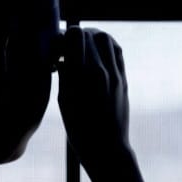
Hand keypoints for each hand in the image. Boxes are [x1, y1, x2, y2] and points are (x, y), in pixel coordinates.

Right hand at [57, 26, 130, 177]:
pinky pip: (117, 52)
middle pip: (90, 34)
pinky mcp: (123, 80)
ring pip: (106, 38)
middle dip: (77, 36)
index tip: (58, 48)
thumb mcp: (64, 101)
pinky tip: (96, 56)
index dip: (65, 36)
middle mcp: (100, 71)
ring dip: (93, 38)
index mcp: (81, 75)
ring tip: (83, 50)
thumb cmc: (79, 129)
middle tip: (69, 49)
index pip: (76, 34)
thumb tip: (62, 55)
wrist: (107, 148)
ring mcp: (115, 74)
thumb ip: (64, 73)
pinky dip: (106, 47)